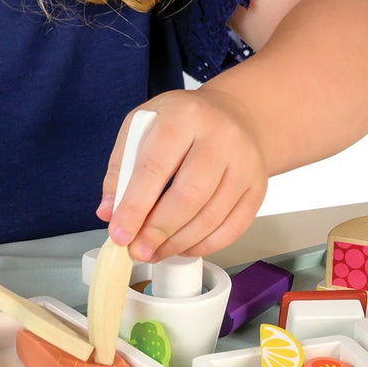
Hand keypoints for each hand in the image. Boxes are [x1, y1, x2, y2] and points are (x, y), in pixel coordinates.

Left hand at [97, 87, 268, 261]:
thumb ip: (121, 168)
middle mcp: (220, 136)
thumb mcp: (142, 127)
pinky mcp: (258, 186)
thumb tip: (109, 212)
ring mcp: (244, 162)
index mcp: (184, 115)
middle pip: (188, 195)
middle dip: (158, 230)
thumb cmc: (181, 122)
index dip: (134, 206)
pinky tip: (183, 246)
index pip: (155, 166)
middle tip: (138, 250)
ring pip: (211, 216)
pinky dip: (205, 245)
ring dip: (178, 242)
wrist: (233, 114)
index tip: (119, 234)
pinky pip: (233, 227)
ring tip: (155, 251)